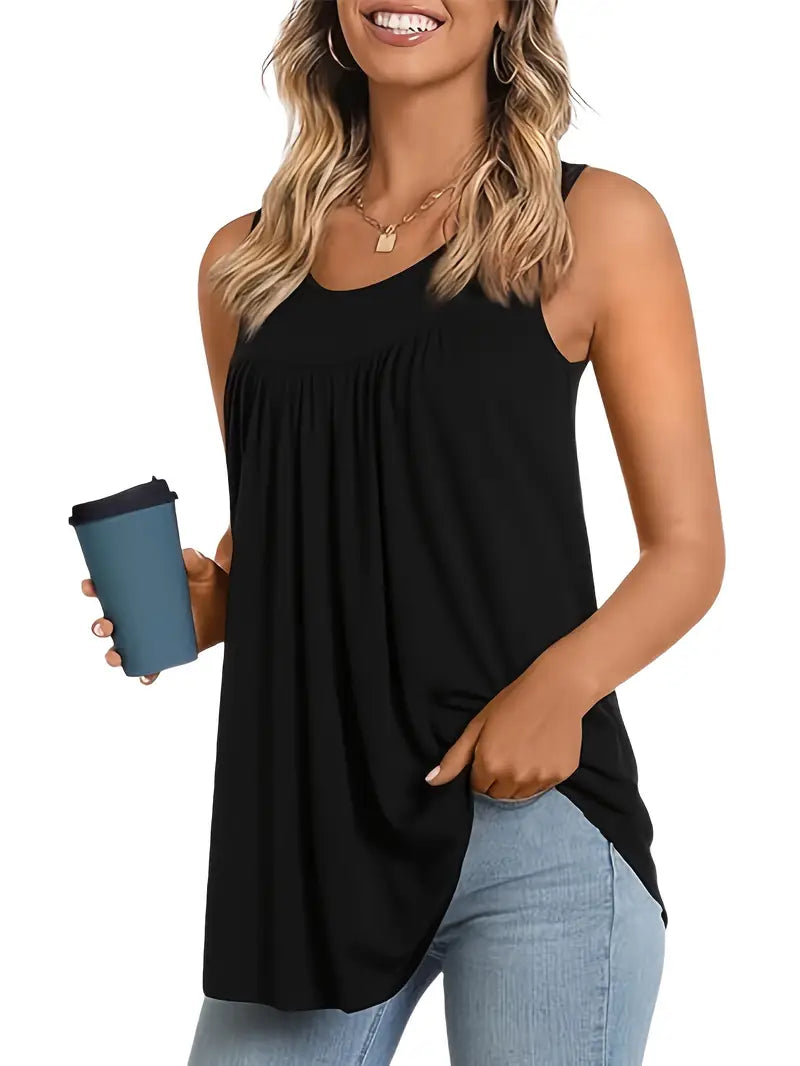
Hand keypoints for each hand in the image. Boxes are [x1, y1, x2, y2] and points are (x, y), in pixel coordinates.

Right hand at [81, 547, 228, 685]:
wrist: (228, 604)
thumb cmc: (208, 582)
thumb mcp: (202, 569)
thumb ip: (195, 560)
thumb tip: (186, 554)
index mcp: (139, 593)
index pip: (108, 592)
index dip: (93, 590)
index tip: (89, 586)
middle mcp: (139, 616)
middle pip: (109, 623)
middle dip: (100, 626)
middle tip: (106, 624)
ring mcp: (150, 635)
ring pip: (122, 648)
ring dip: (113, 655)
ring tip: (115, 656)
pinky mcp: (165, 650)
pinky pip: (150, 667)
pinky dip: (145, 674)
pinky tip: (145, 677)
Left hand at [424, 651, 591, 798]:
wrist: (556, 688)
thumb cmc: (512, 702)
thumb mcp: (478, 726)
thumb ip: (455, 758)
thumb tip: (431, 782)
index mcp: (490, 764)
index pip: (478, 787)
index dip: (481, 771)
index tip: (490, 753)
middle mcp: (514, 776)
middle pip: (499, 795)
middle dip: (498, 779)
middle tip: (508, 752)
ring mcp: (540, 778)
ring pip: (521, 795)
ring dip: (519, 781)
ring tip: (525, 752)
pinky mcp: (561, 775)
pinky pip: (544, 787)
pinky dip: (540, 775)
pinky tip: (542, 751)